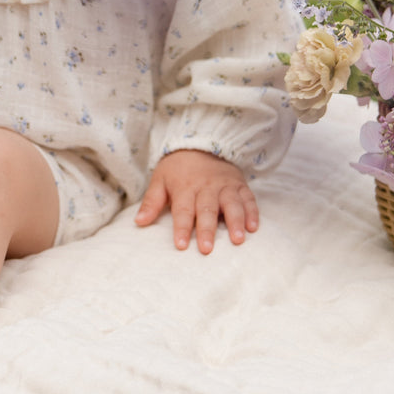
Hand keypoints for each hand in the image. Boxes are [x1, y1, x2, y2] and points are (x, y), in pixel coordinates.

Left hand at [135, 149, 257, 253]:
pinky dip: (252, 212)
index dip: (181, 228)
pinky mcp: (240, 185)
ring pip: (231, 204)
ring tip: (237, 240)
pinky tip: (254, 228)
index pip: (182, 210)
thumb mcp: (160, 180)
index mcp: (185, 188)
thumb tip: (139, 222)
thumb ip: (152, 202)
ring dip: (235, 222)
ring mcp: (225, 186)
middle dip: (207, 230)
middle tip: (207, 249)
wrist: (200, 144)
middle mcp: (207, 187)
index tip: (180, 245)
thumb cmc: (178, 169)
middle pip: (207, 210)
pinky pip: (248, 199)